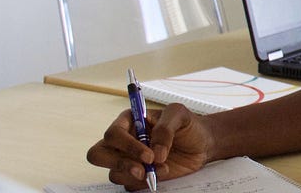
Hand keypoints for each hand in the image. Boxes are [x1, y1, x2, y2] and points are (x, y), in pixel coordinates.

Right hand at [86, 103, 215, 188]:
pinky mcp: (138, 176)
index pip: (113, 134)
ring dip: (137, 175)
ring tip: (163, 169)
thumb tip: (155, 154)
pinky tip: (162, 174)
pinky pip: (129, 185)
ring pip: (114, 173)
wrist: (202, 143)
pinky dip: (144, 183)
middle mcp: (123, 142)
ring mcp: (129, 160)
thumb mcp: (179, 114)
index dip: (127, 146)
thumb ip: (165, 129)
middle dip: (119, 164)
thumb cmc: (187, 125)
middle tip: (142, 169)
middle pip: (99, 155)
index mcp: (128, 122)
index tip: (149, 155)